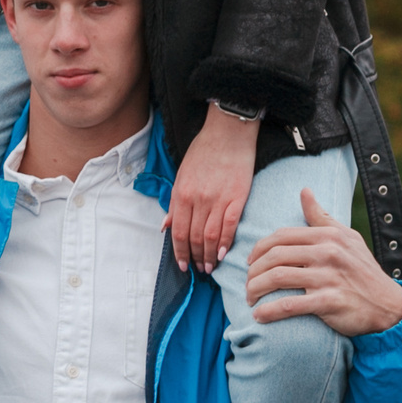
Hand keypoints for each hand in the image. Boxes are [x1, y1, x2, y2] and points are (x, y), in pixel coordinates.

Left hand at [167, 112, 255, 270]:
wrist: (228, 133)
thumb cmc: (203, 153)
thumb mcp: (181, 176)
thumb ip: (174, 204)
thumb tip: (164, 228)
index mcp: (181, 194)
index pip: (177, 231)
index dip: (179, 251)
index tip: (181, 265)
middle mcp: (197, 199)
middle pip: (193, 237)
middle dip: (194, 257)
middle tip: (198, 269)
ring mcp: (217, 199)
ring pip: (210, 236)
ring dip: (209, 255)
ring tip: (210, 267)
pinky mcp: (237, 197)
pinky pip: (229, 226)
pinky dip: (225, 242)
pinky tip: (223, 254)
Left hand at [246, 189, 401, 335]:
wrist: (388, 305)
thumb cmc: (361, 270)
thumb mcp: (346, 238)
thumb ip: (321, 217)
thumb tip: (304, 190)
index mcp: (328, 236)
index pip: (281, 236)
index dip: (259, 249)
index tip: (250, 262)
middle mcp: (328, 253)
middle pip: (275, 256)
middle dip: (253, 271)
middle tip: (247, 284)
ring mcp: (329, 277)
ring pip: (278, 278)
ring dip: (256, 289)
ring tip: (250, 299)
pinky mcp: (330, 302)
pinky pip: (290, 305)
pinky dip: (270, 311)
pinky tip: (259, 316)